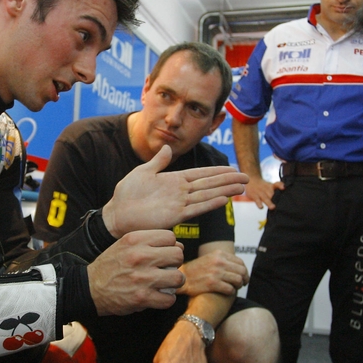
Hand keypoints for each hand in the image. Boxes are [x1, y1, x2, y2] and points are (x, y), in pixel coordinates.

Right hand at [87, 229, 184, 315]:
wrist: (90, 288)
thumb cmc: (110, 265)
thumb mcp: (125, 243)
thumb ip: (150, 241)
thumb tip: (179, 246)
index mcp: (135, 240)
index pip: (170, 237)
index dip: (170, 246)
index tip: (163, 253)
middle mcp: (140, 256)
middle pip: (178, 255)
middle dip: (175, 263)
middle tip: (166, 268)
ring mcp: (142, 278)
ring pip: (178, 278)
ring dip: (173, 282)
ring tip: (165, 283)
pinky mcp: (142, 297)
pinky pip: (169, 299)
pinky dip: (166, 299)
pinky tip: (158, 296)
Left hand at [101, 145, 247, 237]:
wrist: (117, 214)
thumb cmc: (127, 194)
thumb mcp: (143, 172)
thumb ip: (158, 161)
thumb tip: (167, 146)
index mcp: (174, 180)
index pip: (201, 174)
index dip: (217, 171)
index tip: (232, 168)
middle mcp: (180, 192)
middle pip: (209, 184)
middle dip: (227, 181)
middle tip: (246, 178)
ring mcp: (179, 204)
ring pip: (207, 195)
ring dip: (224, 191)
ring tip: (241, 187)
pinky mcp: (174, 215)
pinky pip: (196, 208)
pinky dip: (210, 204)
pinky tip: (223, 199)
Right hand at [177, 250, 248, 296]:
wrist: (181, 277)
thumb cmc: (196, 270)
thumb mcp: (210, 259)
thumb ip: (223, 260)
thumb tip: (238, 266)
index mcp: (219, 254)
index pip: (240, 262)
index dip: (244, 271)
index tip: (244, 277)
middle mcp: (219, 262)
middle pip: (242, 271)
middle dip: (244, 279)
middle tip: (242, 284)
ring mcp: (216, 272)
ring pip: (238, 280)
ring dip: (238, 286)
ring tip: (234, 288)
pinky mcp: (212, 284)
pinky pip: (230, 289)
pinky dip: (231, 292)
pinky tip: (228, 292)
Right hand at [244, 175, 282, 209]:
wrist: (251, 180)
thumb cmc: (263, 186)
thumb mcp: (269, 185)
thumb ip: (277, 191)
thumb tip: (284, 199)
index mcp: (270, 186)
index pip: (276, 184)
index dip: (280, 185)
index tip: (283, 188)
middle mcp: (265, 189)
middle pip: (271, 193)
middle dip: (275, 198)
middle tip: (280, 205)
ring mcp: (260, 192)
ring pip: (265, 198)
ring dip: (269, 203)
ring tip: (273, 207)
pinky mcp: (254, 196)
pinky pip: (257, 200)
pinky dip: (259, 203)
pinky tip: (261, 207)